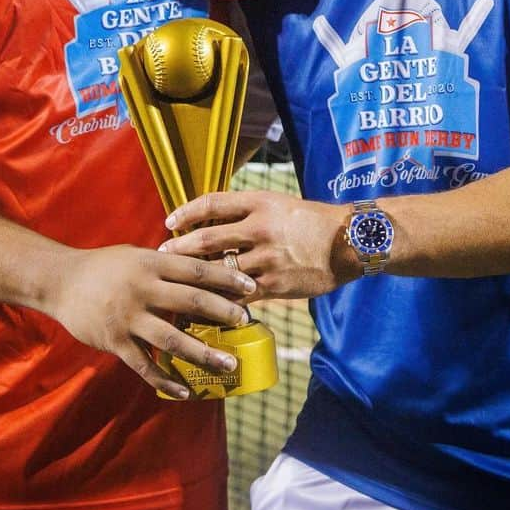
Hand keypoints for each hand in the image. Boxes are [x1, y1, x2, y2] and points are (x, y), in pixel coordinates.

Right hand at [51, 244, 256, 399]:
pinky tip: (185, 390)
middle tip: (247, 322)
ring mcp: (128, 317)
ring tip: (228, 364)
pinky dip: (165, 380)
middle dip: (223, 312)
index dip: (225, 277)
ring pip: (173, 338)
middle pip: (192, 300)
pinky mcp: (114, 342)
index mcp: (150, 263)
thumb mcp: (136, 255)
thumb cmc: (104, 266)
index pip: (196, 269)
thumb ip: (165, 265)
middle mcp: (142, 289)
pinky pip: (144, 365)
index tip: (251, 285)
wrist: (60, 281)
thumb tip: (202, 271)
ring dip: (203, 353)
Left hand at [161, 191, 350, 299]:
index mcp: (259, 203)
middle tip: (161, 255)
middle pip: (207, 238)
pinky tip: (204, 306)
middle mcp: (259, 228)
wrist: (348, 241)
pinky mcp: (275, 285)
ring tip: (175, 284)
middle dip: (180, 248)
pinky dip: (219, 301)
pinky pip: (238, 295)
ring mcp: (266, 258)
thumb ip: (247, 211)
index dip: (187, 212)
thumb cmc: (309, 220)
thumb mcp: (278, 203)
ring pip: (219, 270)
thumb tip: (211, 219)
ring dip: (194, 278)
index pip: (212, 203)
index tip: (169, 221)